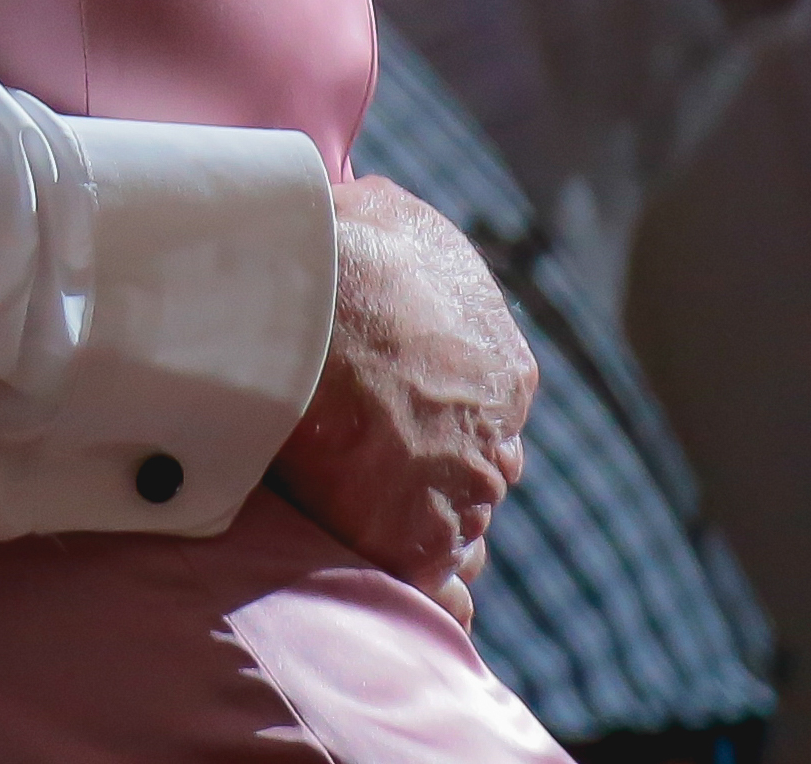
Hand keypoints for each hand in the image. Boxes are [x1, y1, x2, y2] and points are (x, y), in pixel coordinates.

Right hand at [267, 173, 533, 621]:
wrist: (308, 298)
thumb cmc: (340, 247)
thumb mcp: (385, 215)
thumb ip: (395, 238)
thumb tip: (371, 218)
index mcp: (502, 368)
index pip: (484, 417)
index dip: (433, 419)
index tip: (388, 419)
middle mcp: (496, 438)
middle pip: (473, 479)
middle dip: (431, 479)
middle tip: (368, 472)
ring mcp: (459, 494)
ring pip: (458, 537)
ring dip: (420, 534)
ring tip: (362, 526)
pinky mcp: (413, 542)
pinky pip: (437, 594)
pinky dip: (420, 595)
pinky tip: (388, 588)